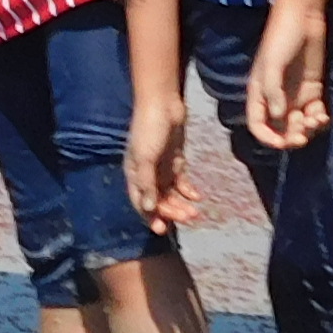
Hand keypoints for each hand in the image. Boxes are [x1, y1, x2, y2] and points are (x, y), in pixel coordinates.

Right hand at [123, 87, 199, 231]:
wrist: (162, 102)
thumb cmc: (149, 128)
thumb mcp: (145, 158)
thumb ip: (147, 184)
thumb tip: (148, 209)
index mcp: (134, 174)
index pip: (140, 202)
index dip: (150, 217)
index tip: (162, 230)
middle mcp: (146, 173)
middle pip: (158, 200)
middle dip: (172, 212)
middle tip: (190, 218)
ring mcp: (161, 166)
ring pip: (170, 193)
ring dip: (181, 203)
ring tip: (196, 212)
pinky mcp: (174, 159)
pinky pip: (180, 181)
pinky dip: (188, 190)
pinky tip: (197, 196)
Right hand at [244, 0, 327, 151]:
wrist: (303, 18)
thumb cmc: (281, 38)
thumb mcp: (272, 63)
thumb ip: (273, 91)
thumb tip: (280, 117)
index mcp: (259, 93)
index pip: (257, 124)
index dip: (267, 138)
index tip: (281, 144)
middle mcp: (275, 98)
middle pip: (280, 128)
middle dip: (290, 137)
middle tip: (302, 137)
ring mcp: (294, 95)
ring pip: (298, 124)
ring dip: (306, 129)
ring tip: (315, 120)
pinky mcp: (312, 90)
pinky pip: (314, 113)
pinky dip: (318, 119)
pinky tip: (323, 116)